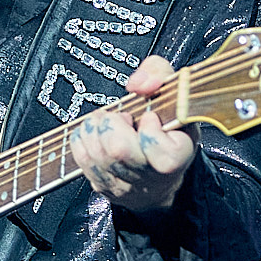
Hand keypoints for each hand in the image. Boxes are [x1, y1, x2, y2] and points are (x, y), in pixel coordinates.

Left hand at [68, 56, 195, 212]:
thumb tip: (137, 84)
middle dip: (113, 123)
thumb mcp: (175, 93)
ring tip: (108, 122)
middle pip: (118, 150)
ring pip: (97, 153)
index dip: (151, 129)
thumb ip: (158, 73)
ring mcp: (127, 185)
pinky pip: (82, 157)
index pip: (162, 151)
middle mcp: (152, 176)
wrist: (158, 169)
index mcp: (178, 156)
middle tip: (122, 117)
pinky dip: (83, 137)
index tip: (150, 118)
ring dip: (96, 128)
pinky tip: (96, 133)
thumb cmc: (168, 129)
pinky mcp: (104, 186)